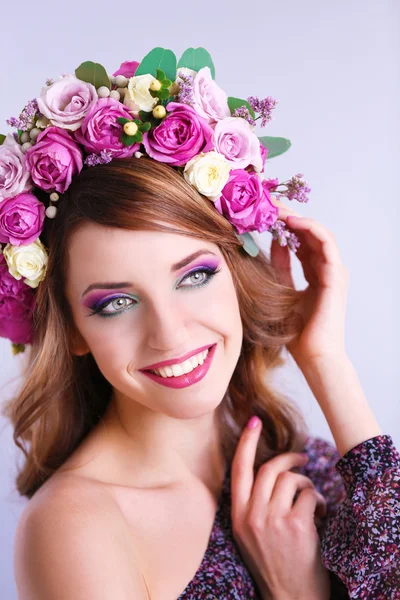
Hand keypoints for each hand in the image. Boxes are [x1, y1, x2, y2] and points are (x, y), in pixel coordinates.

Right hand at [231, 417, 330, 599]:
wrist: (290, 597)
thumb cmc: (274, 562)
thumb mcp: (250, 532)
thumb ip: (253, 503)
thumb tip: (271, 470)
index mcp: (237, 515)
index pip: (239, 469)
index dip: (246, 442)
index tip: (254, 422)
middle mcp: (251, 515)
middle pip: (270, 468)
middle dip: (290, 459)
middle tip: (303, 458)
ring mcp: (272, 520)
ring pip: (291, 479)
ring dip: (306, 484)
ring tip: (311, 500)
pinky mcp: (295, 526)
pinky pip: (308, 494)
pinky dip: (317, 500)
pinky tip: (318, 515)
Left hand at [270, 197, 349, 367]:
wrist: (313, 356)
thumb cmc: (297, 331)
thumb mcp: (281, 290)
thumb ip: (279, 266)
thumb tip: (270, 242)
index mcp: (315, 272)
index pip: (301, 240)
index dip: (283, 224)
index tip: (263, 213)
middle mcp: (326, 268)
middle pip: (309, 232)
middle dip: (288, 216)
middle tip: (266, 203)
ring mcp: (334, 271)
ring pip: (319, 233)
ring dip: (298, 218)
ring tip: (276, 209)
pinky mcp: (336, 276)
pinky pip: (326, 244)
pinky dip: (311, 229)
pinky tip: (292, 222)